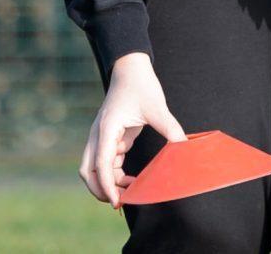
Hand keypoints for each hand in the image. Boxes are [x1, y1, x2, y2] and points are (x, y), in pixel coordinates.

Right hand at [81, 52, 186, 207]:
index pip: (101, 164)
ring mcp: (102, 136)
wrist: (129, 67)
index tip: (118, 201)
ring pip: (96, 168)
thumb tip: (183, 149)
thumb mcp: (157, 107)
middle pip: (87, 171)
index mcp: (107, 128)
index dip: (108, 185)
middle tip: (119, 203)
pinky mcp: (110, 136)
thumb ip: (170, 128)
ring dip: (109, 183)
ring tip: (132, 192)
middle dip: (99, 189)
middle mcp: (99, 134)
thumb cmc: (141, 85)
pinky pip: (107, 162)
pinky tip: (133, 179)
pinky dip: (115, 174)